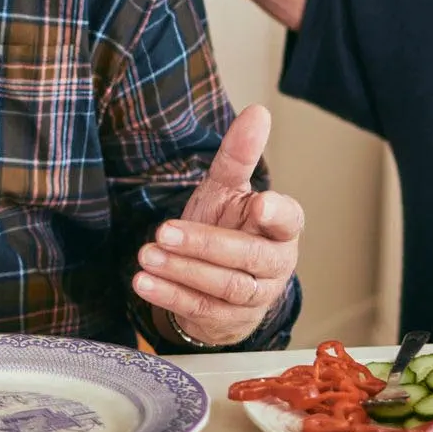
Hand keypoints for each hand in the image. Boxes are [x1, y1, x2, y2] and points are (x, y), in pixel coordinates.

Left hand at [132, 105, 303, 346]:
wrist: (216, 281)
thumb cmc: (229, 225)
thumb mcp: (228, 189)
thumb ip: (240, 154)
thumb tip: (257, 112)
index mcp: (282, 228)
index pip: (288, 219)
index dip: (276, 213)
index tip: (259, 202)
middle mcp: (275, 264)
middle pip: (247, 256)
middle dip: (204, 244)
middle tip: (164, 231)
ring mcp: (254, 296)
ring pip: (224, 285)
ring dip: (182, 270)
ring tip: (147, 255)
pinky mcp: (228, 319)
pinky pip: (200, 308)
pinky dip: (170, 296)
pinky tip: (143, 281)